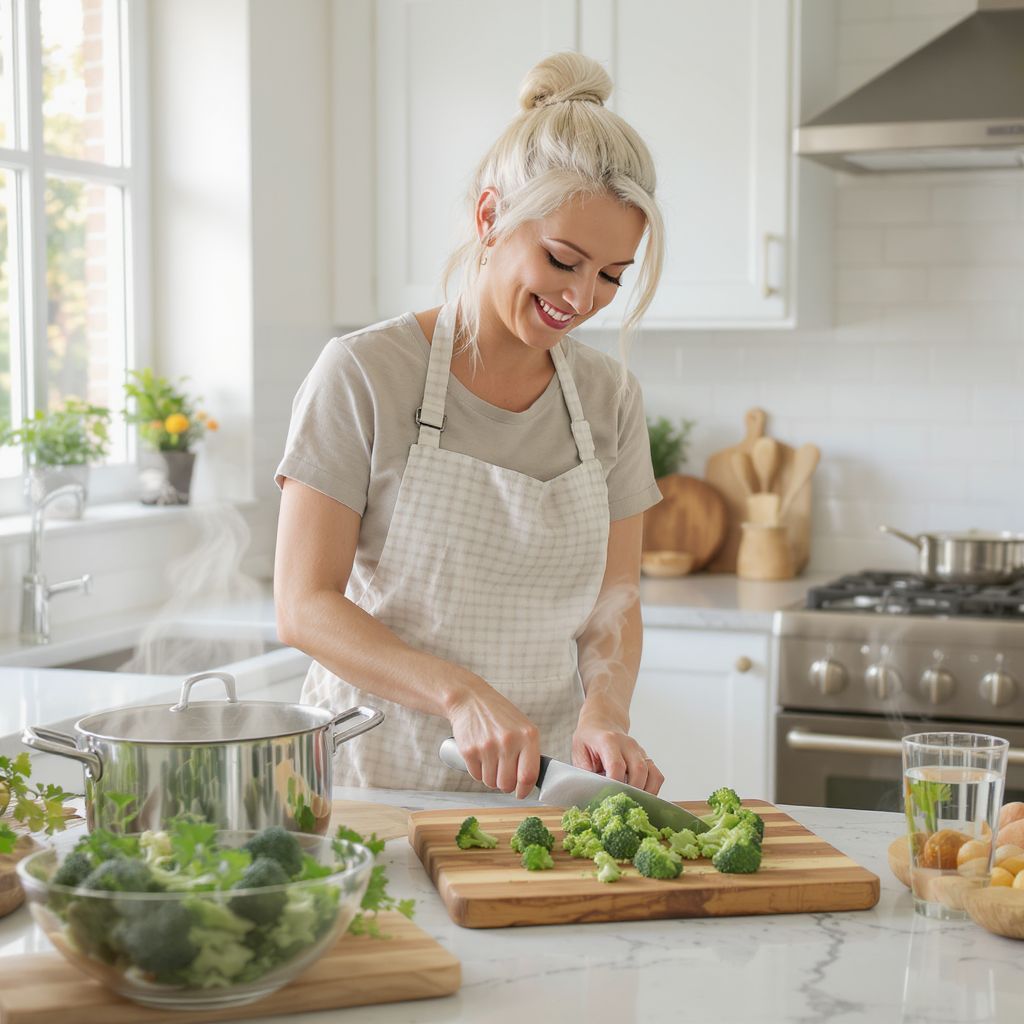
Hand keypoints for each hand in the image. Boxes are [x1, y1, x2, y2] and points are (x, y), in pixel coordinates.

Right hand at [445, 674, 540, 798]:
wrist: (470, 700)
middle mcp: (508, 741)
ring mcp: (487, 746)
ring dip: (491, 777)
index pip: (528, 775)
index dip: (525, 790)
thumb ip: (529, 752)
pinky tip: (480, 755)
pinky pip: (476, 776)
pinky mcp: (469, 750)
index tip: (521, 793)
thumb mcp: (522, 727)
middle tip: (503, 772)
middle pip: (507, 784)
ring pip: (490, 782)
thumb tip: (528, 782)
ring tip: (491, 759)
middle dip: (505, 784)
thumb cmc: (499, 715)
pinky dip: (478, 771)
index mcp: (527, 736)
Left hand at [572, 699, 664, 795]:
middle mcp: (628, 744)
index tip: (609, 798)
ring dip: (644, 793)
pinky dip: (652, 789)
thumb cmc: (588, 740)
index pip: (616, 764)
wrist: (601, 724)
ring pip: (652, 774)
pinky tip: (640, 797)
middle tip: (621, 805)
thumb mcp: (579, 752)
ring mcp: (639, 751)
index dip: (614, 783)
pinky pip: (657, 776)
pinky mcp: (646, 758)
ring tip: (632, 803)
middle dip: (631, 791)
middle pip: (638, 770)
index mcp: (608, 741)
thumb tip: (594, 793)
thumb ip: (586, 772)